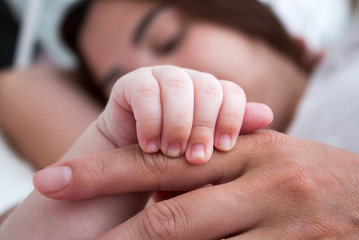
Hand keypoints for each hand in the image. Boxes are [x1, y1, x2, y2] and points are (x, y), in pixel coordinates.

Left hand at [34, 131, 358, 238]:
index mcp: (247, 148)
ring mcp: (281, 225)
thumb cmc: (304, 176)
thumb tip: (154, 189)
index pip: (161, 158)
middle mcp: (262, 182)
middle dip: (113, 233)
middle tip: (68, 239)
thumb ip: (210, 169)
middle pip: (169, 211)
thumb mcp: (258, 157)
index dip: (103, 171)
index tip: (54, 179)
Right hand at [98, 65, 272, 163]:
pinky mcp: (131, 83)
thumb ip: (233, 134)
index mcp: (210, 94)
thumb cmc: (174, 163)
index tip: (224, 148)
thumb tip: (268, 115)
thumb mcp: (205, 155)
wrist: (129, 166)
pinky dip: (151, 121)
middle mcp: (188, 81)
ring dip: (178, 122)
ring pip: (178, 85)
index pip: (232, 93)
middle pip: (207, 86)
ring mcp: (159, 78)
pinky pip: (145, 92)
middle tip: (196, 158)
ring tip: (172, 153)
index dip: (232, 117)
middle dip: (204, 124)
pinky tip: (151, 147)